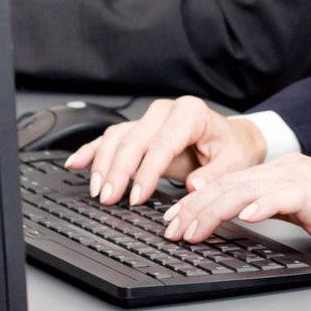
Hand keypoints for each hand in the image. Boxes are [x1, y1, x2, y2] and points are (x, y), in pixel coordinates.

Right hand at [64, 96, 266, 206]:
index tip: (137, 197)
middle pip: (134, 139)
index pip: (162, 143)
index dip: (147, 172)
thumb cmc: (231, 148)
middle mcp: (166, 111)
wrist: (230, 139)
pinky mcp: (139, 130)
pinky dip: (92, 150)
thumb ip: (215, 174)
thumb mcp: (234, 162)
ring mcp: (149, 119)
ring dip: (103, 164)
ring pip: (117, 137)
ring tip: (98, 191)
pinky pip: (110, 138)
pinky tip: (76, 162)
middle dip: (118, 171)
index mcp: (191, 114)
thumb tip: (194, 186)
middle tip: (109, 198)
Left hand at [160, 154, 310, 252]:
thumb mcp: (301, 208)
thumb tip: (239, 218)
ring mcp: (301, 180)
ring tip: (193, 229)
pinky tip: (246, 217)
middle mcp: (285, 171)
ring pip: (246, 189)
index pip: (228, 184)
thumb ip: (272, 206)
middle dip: (193, 208)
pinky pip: (285, 197)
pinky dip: (263, 205)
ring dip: (214, 210)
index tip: (172, 220)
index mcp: (280, 173)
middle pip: (229, 185)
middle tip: (170, 230)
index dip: (195, 201)